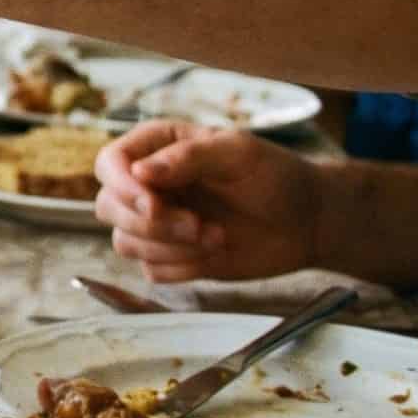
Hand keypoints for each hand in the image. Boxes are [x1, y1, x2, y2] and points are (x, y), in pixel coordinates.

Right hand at [95, 121, 321, 281]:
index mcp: (158, 148)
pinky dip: (181, 267)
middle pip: (110, 207)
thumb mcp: (238, 153)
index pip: (110, 164)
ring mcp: (158, 222)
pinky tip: (215, 252)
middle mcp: (149, 185)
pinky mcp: (171, 256)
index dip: (122, 187)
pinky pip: (150, 270)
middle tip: (199, 226)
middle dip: (153, 224)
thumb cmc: (276, 176)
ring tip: (216, 237)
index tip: (153, 205)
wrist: (307, 222)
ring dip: (170, 247)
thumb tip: (138, 172)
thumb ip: (188, 157)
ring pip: (125, 242)